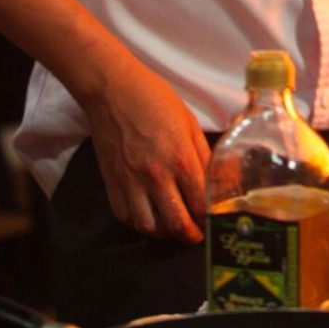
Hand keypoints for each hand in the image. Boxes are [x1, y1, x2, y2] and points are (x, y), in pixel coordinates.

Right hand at [79, 56, 210, 243]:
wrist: (113, 91)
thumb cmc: (156, 101)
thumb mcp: (189, 123)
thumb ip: (202, 155)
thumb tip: (217, 180)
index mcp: (180, 158)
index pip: (200, 204)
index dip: (210, 219)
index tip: (214, 221)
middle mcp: (155, 176)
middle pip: (176, 223)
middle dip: (190, 236)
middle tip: (196, 236)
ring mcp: (130, 182)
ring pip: (149, 227)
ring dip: (164, 232)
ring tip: (173, 226)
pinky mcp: (111, 184)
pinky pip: (126, 217)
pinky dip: (139, 223)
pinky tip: (150, 216)